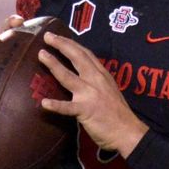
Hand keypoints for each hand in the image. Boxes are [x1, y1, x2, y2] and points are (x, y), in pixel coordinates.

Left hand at [37, 32, 147, 156]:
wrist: (128, 131)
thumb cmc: (118, 113)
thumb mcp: (109, 89)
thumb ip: (97, 80)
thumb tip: (83, 74)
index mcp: (101, 75)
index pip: (85, 54)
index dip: (71, 43)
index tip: (58, 36)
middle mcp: (95, 80)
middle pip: (76, 57)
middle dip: (61, 44)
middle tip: (47, 36)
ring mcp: (90, 95)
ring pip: (68, 76)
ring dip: (54, 64)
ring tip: (41, 55)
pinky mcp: (85, 110)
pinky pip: (68, 107)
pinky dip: (56, 105)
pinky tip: (44, 103)